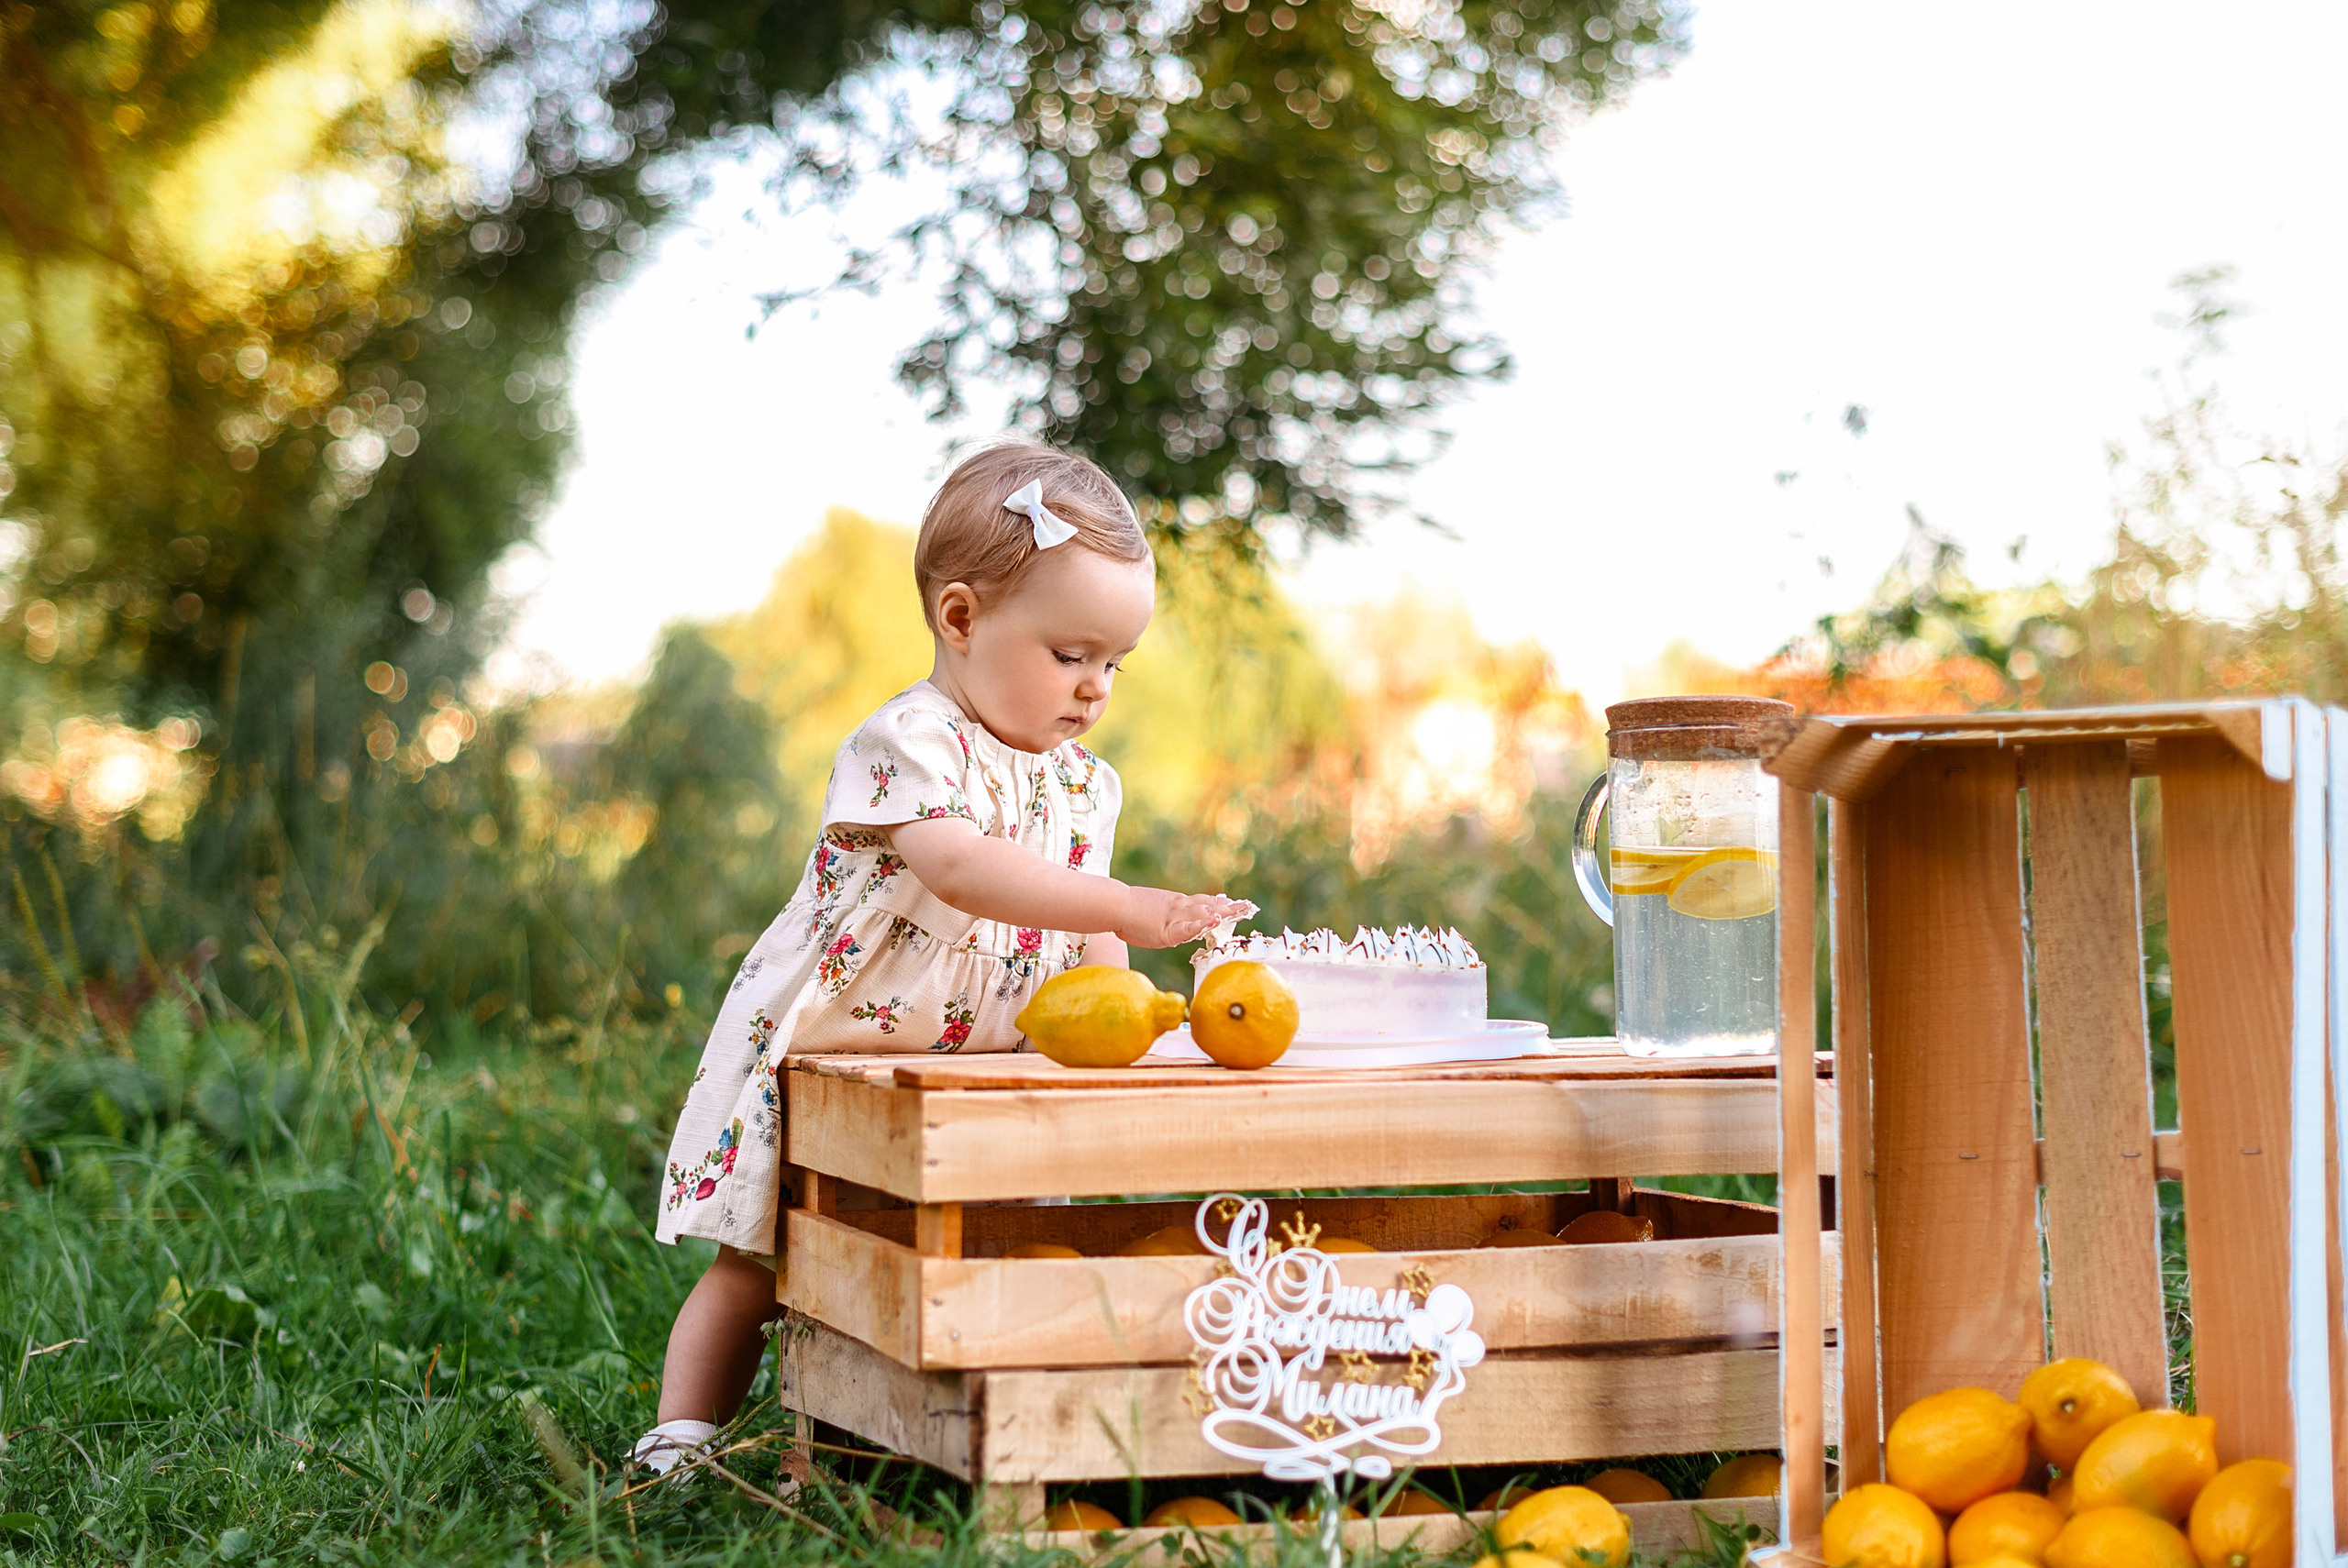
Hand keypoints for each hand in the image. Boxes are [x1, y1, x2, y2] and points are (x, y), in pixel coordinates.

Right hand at [1115, 888, 1252, 949]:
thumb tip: (1163, 920)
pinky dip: (1203, 925)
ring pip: (1205, 914)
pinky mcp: (1167, 930)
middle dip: (1231, 908)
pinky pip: (1188, 928)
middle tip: (1249, 907)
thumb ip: (1162, 915)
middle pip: (1210, 906)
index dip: (1220, 903)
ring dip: (1225, 913)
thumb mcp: (1150, 909)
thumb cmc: (1125, 909)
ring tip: (1243, 911)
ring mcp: (1175, 917)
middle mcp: (1180, 907)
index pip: (1203, 901)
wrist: (1114, 905)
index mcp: (1176, 903)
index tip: (1235, 902)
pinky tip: (1215, 922)